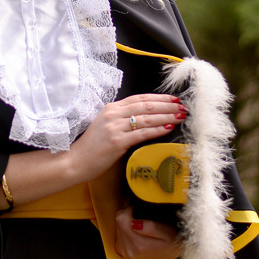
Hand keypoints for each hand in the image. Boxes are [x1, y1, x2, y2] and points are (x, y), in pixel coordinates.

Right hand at [66, 94, 186, 183]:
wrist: (75, 161)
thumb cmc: (92, 147)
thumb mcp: (106, 126)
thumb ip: (122, 119)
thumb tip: (145, 118)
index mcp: (111, 108)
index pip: (140, 98)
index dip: (159, 98)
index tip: (173, 99)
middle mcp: (113, 114)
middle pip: (146, 106)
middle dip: (167, 105)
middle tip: (182, 106)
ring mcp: (114, 128)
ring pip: (146, 118)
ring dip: (166, 116)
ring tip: (180, 116)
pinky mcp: (117, 142)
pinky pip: (142, 133)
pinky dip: (156, 130)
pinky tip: (168, 128)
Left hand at [114, 206, 181, 258]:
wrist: (170, 254)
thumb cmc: (171, 240)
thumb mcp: (166, 232)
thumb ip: (150, 227)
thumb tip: (133, 223)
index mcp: (139, 245)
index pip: (122, 218)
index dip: (131, 210)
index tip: (141, 213)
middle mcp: (129, 250)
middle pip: (118, 221)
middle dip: (128, 216)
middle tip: (142, 220)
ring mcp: (124, 252)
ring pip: (117, 226)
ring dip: (127, 223)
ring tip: (140, 227)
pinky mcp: (122, 251)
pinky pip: (117, 234)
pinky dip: (125, 229)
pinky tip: (136, 232)